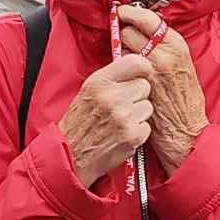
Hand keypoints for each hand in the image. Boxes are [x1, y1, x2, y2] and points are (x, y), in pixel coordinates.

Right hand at [59, 48, 155, 187]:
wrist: (71, 157)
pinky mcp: (132, 135)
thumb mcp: (87, 92)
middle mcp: (112, 97)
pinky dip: (138, 132)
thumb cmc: (79, 124)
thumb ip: (110, 78)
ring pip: (148, 106)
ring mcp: (123, 117)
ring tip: (120, 122)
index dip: (142, 69)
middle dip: (137, 96)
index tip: (141, 74)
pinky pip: (147, 126)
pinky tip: (122, 135)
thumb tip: (135, 65)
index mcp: (99, 82)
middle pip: (144, 86)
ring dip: (138, 115)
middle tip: (122, 107)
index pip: (135, 62)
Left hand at [116, 6, 205, 165]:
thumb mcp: (182, 66)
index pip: (149, 18)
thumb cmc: (184, 102)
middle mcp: (164, 54)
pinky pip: (120, 65)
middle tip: (125, 40)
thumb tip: (144, 33)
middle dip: (125, 34)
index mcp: (177, 46)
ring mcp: (150, 69)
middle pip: (131, 31)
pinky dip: (119, 67)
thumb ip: (165, 49)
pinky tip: (124, 75)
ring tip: (127, 61)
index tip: (124, 13)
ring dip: (121, 50)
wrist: (185, 131)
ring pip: (123, 48)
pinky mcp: (138, 83)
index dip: (133, 14)